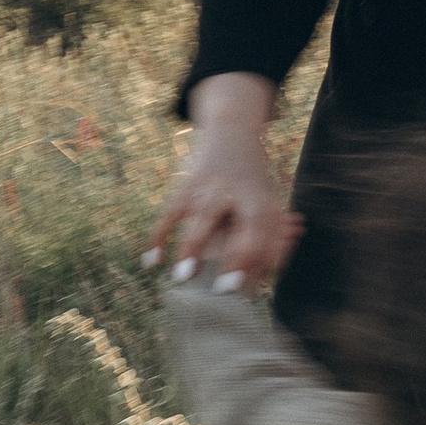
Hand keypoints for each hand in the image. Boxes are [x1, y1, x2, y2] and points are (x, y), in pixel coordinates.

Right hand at [148, 75, 297, 292]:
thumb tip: (273, 271)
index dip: (258, 263)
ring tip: (183, 277)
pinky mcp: (186, 185)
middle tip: (224, 289)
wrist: (232, 134)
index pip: (265, 237)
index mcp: (263, 202)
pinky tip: (151, 261)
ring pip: (201, 219)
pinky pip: (169, 213)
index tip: (245, 290)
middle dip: (235, 257)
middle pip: (241, 226)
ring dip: (192, 248)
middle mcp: (239, 194)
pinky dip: (158, 236)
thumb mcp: (268, 202)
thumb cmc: (252, 182)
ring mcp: (210, 188)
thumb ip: (273, 235)